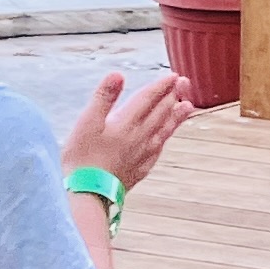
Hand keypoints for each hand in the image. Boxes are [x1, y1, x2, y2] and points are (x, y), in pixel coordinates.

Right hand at [60, 69, 195, 195]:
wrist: (87, 194)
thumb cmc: (81, 158)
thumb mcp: (86, 122)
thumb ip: (104, 97)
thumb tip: (118, 74)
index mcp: (126, 123)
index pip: (148, 99)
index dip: (161, 86)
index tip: (173, 76)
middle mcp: (139, 138)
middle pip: (160, 113)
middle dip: (172, 96)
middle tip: (185, 83)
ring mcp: (141, 155)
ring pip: (164, 131)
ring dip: (176, 117)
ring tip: (187, 107)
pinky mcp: (139, 170)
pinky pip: (158, 150)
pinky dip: (165, 140)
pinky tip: (165, 139)